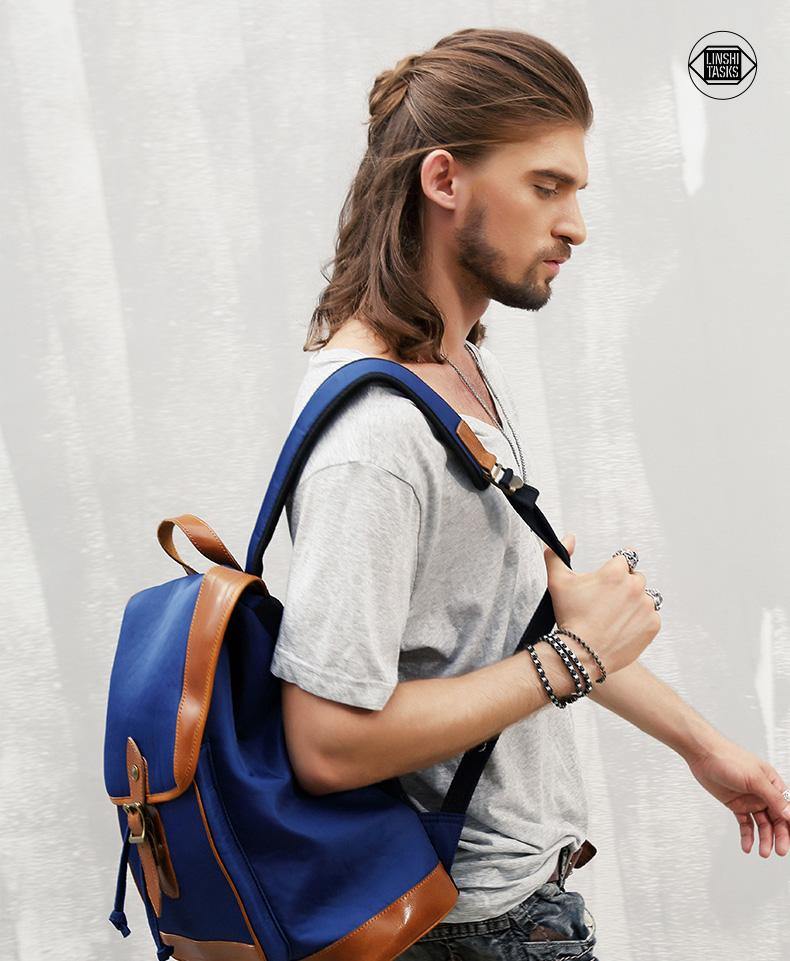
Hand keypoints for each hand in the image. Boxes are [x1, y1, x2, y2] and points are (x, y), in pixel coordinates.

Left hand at [686, 737, 789, 856]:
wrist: (702, 754)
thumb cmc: (728, 758)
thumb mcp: (755, 778)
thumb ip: (773, 797)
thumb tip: (789, 814)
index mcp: (772, 783)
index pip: (787, 808)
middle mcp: (763, 793)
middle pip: (776, 820)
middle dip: (779, 836)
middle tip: (780, 851)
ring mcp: (749, 800)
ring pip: (762, 824)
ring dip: (764, 839)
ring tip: (762, 852)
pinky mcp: (736, 805)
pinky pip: (745, 824)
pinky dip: (747, 836)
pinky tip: (747, 846)